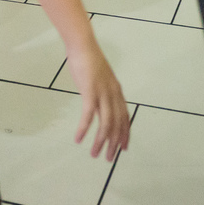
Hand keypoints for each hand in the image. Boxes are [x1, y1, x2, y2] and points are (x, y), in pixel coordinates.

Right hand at [67, 45, 130, 160]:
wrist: (82, 46)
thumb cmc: (89, 60)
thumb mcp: (100, 79)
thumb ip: (103, 92)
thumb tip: (99, 104)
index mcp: (117, 91)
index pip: (125, 117)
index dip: (125, 134)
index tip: (123, 148)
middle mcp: (113, 94)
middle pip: (118, 124)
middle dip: (114, 144)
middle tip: (108, 158)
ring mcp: (103, 93)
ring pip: (106, 124)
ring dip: (100, 141)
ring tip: (94, 154)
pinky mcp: (90, 92)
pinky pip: (88, 115)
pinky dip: (84, 129)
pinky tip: (78, 139)